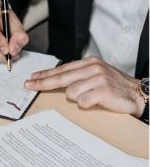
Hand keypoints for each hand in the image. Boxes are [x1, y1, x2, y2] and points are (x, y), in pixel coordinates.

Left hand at [24, 55, 144, 116]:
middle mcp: (93, 68)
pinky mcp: (103, 90)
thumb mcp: (95, 76)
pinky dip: (86, 104)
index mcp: (89, 62)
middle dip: (43, 83)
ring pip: (71, 92)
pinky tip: (95, 102)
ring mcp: (98, 78)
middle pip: (60, 78)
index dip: (45, 75)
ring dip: (77, 98)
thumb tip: (57, 81)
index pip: (62, 69)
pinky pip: (82, 101)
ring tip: (91, 98)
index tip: (32, 78)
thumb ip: (78, 77)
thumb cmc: (114, 88)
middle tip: (29, 85)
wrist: (137, 95)